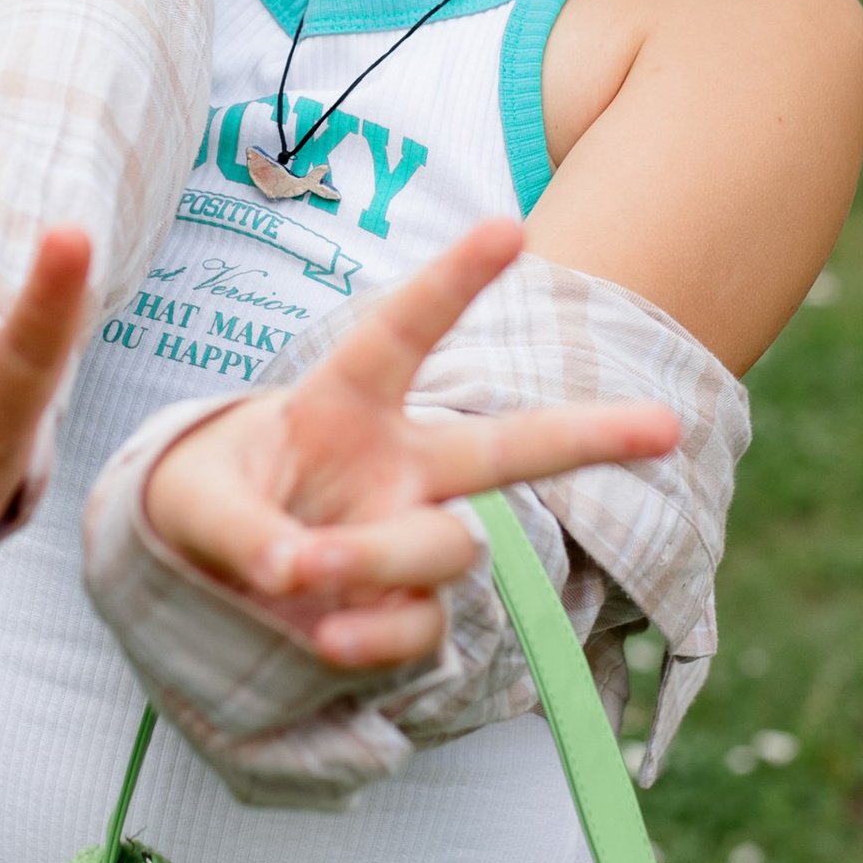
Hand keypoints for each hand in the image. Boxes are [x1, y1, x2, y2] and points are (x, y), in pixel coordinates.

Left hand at [141, 217, 678, 667]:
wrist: (202, 578)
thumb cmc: (203, 505)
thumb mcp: (192, 501)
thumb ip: (237, 528)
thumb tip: (293, 570)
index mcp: (347, 403)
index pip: (402, 334)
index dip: (454, 281)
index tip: (510, 227)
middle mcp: (401, 466)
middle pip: (509, 447)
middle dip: (593, 436)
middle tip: (670, 426)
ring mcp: (413, 538)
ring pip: (450, 544)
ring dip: (377, 557)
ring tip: (304, 570)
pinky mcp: (407, 608)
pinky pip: (418, 622)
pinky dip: (374, 631)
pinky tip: (326, 635)